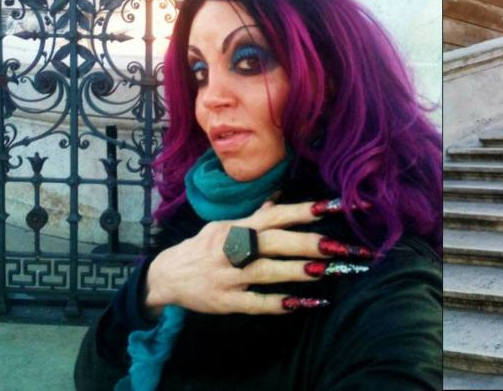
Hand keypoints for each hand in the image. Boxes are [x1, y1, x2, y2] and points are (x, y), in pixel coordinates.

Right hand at [144, 199, 371, 316]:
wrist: (166, 276)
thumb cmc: (203, 247)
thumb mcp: (223, 225)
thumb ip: (254, 216)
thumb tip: (278, 198)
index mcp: (237, 227)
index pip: (275, 215)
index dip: (303, 211)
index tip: (331, 207)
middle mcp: (233, 248)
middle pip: (273, 242)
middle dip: (306, 243)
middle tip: (337, 246)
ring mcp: (228, 275)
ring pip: (265, 271)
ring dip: (295, 271)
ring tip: (323, 271)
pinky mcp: (225, 301)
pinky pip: (253, 302)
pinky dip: (276, 303)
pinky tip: (299, 304)